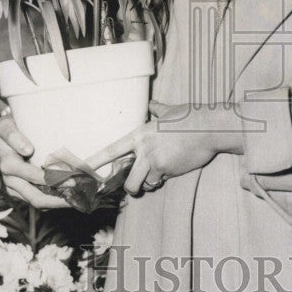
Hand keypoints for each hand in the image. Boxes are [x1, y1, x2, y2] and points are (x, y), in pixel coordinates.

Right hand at [0, 114, 71, 209]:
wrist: (0, 136)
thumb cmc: (7, 129)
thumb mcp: (6, 127)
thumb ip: (14, 137)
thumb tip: (27, 150)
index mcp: (8, 165)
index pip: (35, 177)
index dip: (55, 180)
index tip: (73, 179)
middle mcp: (10, 181)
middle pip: (36, 198)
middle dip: (59, 199)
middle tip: (79, 195)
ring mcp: (15, 188)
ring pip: (38, 202)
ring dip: (57, 202)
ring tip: (77, 198)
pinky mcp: (20, 191)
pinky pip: (37, 199)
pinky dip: (52, 200)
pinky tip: (68, 196)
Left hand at [87, 102, 221, 195]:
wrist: (209, 128)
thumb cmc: (190, 118)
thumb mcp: (170, 112)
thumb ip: (158, 110)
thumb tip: (153, 104)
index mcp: (139, 134)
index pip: (111, 150)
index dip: (95, 161)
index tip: (82, 169)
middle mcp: (143, 149)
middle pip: (127, 180)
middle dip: (131, 188)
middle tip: (138, 185)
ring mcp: (154, 161)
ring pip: (144, 185)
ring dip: (150, 184)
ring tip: (161, 173)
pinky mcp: (167, 170)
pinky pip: (159, 183)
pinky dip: (163, 181)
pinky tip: (172, 169)